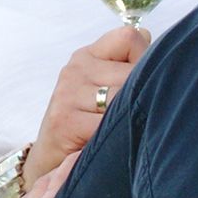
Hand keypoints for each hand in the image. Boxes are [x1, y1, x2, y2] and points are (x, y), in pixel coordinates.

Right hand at [32, 25, 146, 164]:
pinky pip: (110, 124)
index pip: (128, 37)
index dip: (144, 59)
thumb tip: (148, 36)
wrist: (50, 161)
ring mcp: (68, 94)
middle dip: (142, 96)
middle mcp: (75, 70)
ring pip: (124, 98)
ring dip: (132, 118)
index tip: (139, 83)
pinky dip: (118, 137)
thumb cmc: (85, 124)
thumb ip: (127, 63)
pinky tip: (112, 143)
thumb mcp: (103, 87)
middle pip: (133, 71)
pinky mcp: (65, 121)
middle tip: (135, 117)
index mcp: (87, 56)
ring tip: (125, 131)